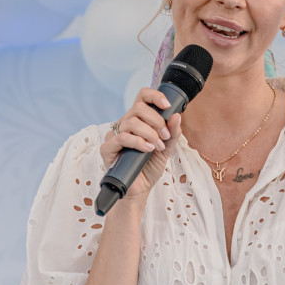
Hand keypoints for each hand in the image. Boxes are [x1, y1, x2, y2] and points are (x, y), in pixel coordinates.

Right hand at [101, 87, 182, 202]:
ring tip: (157, 146)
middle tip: (164, 136)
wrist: (140, 188)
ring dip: (149, 133)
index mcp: (138, 120)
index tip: (167, 105)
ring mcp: (114, 135)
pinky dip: (138, 142)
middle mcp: (124, 124)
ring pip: (131, 122)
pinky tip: (147, 149)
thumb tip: (176, 116)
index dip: (154, 96)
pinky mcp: (107, 148)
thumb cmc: (149, 166)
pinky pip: (122, 137)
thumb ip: (172, 133)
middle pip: (138, 108)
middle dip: (156, 120)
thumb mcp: (166, 148)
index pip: (142, 97)